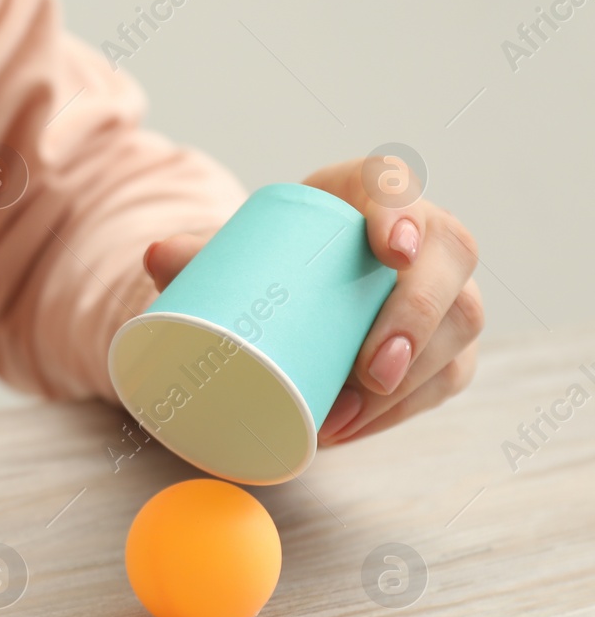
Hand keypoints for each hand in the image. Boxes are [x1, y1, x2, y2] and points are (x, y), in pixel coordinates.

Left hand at [142, 158, 482, 444]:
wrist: (294, 292)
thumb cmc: (271, 259)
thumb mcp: (236, 252)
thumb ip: (196, 253)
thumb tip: (156, 255)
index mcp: (370, 193)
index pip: (399, 187)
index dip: (404, 215)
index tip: (391, 251)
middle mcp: (423, 235)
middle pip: (450, 260)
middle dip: (419, 318)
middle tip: (371, 370)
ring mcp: (444, 290)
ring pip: (460, 325)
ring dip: (411, 380)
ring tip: (343, 415)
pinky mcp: (445, 344)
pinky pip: (447, 375)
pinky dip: (403, 409)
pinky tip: (357, 428)